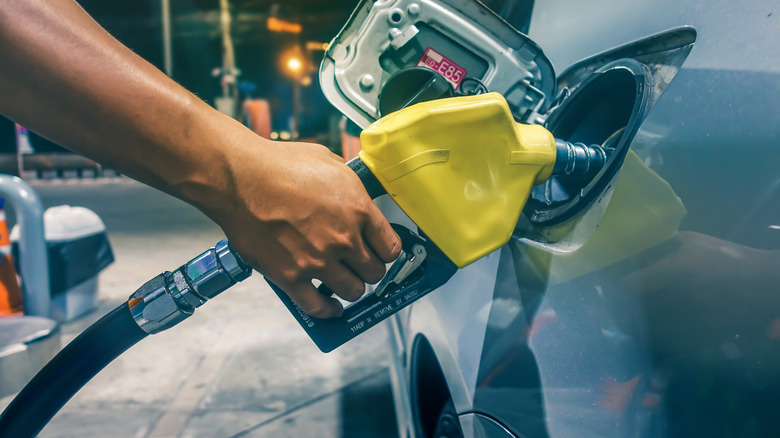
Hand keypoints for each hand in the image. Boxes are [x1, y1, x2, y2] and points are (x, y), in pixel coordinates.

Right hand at [206, 138, 400, 317]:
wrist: (239, 178)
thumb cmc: (279, 165)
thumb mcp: (330, 163)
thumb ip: (350, 187)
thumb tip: (357, 199)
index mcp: (358, 209)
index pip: (391, 247)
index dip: (386, 252)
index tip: (380, 254)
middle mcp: (344, 239)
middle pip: (375, 272)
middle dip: (369, 270)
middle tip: (359, 267)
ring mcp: (318, 261)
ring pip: (353, 291)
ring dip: (351, 288)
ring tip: (343, 282)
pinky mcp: (292, 277)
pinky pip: (318, 307)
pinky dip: (328, 311)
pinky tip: (331, 307)